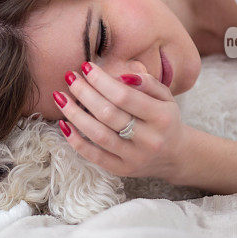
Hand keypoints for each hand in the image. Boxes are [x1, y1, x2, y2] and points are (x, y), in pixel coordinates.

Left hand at [52, 60, 189, 181]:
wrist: (176, 155)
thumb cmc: (165, 119)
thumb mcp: (165, 97)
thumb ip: (147, 82)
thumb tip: (121, 75)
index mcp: (161, 117)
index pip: (125, 96)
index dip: (101, 81)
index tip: (86, 67)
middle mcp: (149, 139)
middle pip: (108, 114)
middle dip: (84, 93)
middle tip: (70, 77)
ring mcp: (134, 157)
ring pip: (98, 135)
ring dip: (75, 114)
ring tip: (60, 97)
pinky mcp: (122, 170)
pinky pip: (94, 156)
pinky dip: (76, 140)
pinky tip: (64, 124)